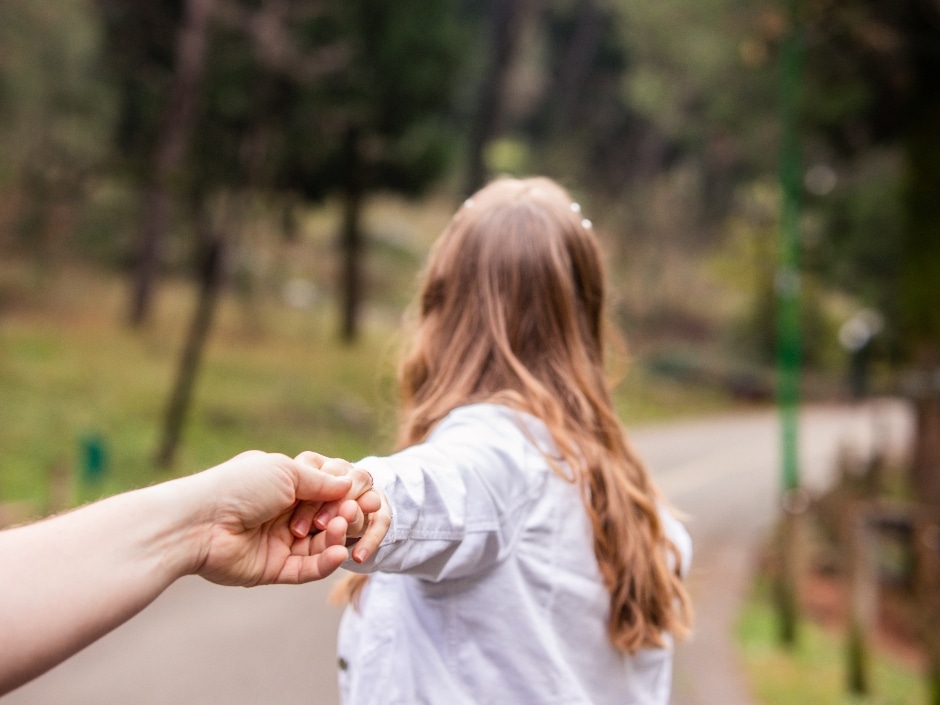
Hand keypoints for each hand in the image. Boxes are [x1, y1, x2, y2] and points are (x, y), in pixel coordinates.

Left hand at [189, 451, 354, 585]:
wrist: (200, 522)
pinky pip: (306, 569)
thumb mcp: (286, 472)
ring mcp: (278, 542)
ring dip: (335, 538)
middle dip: (341, 516)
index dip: (341, 495)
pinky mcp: (273, 568)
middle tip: (349, 514)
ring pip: (319, 545)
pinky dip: (325, 562)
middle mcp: (282, 514)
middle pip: (326, 519)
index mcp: (283, 486)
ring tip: (341, 530)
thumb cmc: (239, 488)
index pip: (323, 492)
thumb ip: (320, 480)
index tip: (356, 496)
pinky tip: (339, 554)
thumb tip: (348, 483)